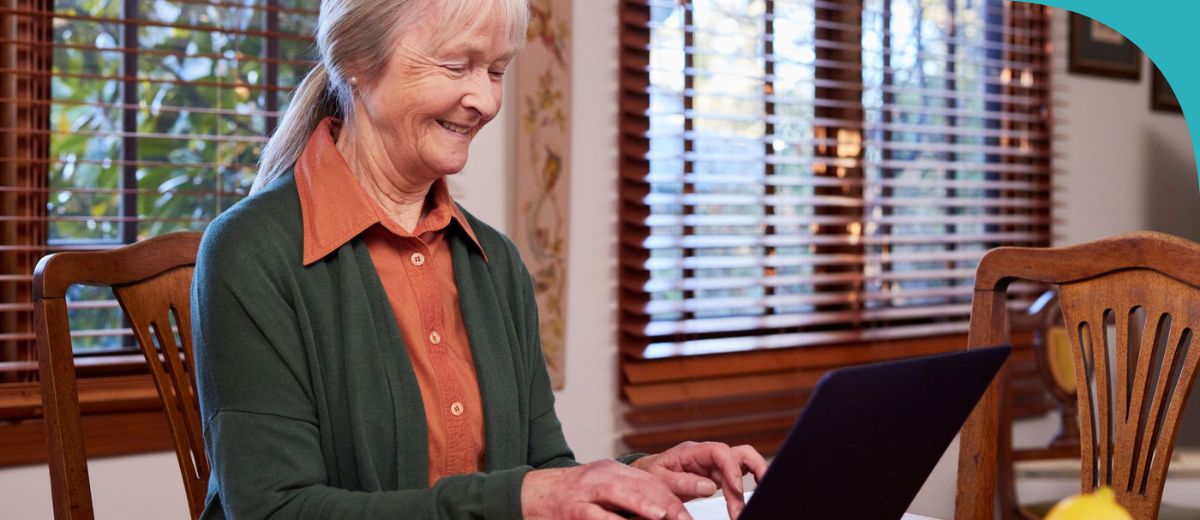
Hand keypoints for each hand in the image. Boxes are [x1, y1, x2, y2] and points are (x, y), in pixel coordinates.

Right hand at [520, 459, 692, 519]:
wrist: (532, 494)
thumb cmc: (573, 497)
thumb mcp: (603, 490)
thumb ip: (629, 498)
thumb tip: (663, 512)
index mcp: (613, 470)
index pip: (651, 480)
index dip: (673, 495)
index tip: (689, 514)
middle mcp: (602, 475)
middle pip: (641, 485)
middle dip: (667, 502)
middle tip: (685, 519)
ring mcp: (586, 491)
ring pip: (620, 494)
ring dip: (644, 506)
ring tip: (663, 516)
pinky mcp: (573, 508)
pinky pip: (596, 515)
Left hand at [630, 441, 767, 519]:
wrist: (645, 476)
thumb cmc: (651, 474)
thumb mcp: (660, 479)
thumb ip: (683, 482)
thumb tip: (709, 487)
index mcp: (693, 451)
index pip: (720, 451)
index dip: (732, 469)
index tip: (735, 489)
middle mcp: (707, 454)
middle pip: (739, 457)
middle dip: (747, 479)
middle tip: (745, 505)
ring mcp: (714, 464)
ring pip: (743, 466)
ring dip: (748, 486)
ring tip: (747, 507)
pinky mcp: (717, 474)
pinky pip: (738, 475)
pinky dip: (747, 485)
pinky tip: (750, 498)